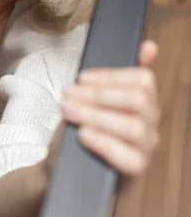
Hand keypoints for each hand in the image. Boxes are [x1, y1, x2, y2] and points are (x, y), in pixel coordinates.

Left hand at [46, 40, 159, 176]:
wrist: (66, 164)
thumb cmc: (83, 126)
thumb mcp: (93, 96)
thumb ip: (115, 73)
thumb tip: (149, 46)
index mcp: (144, 99)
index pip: (143, 79)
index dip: (111, 76)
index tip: (81, 77)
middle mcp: (150, 122)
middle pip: (138, 101)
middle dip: (98, 95)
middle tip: (68, 95)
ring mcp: (146, 147)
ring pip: (134, 127)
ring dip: (95, 116)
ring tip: (69, 112)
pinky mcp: (136, 170)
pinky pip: (129, 158)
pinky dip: (104, 143)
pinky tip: (83, 134)